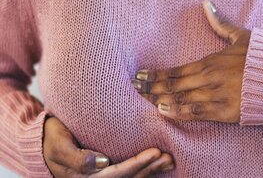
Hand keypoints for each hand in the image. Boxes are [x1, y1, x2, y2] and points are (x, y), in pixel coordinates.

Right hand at [43, 116, 174, 176]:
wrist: (43, 141)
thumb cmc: (51, 139)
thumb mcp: (59, 146)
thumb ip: (78, 159)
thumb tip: (102, 162)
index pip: (116, 175)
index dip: (137, 165)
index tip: (155, 152)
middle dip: (149, 168)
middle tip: (169, 157)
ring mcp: (99, 177)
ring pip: (130, 177)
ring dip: (150, 170)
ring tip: (168, 160)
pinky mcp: (103, 170)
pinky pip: (126, 172)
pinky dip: (142, 169)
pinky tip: (155, 163)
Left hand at [131, 0, 250, 122]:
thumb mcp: (243, 36)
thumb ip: (221, 23)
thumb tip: (206, 4)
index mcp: (211, 60)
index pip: (175, 69)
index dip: (155, 73)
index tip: (140, 74)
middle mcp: (209, 78)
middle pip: (173, 84)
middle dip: (152, 86)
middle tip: (134, 87)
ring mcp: (216, 95)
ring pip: (181, 99)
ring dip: (159, 99)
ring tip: (143, 99)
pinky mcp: (226, 112)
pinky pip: (197, 113)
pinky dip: (178, 112)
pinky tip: (163, 112)